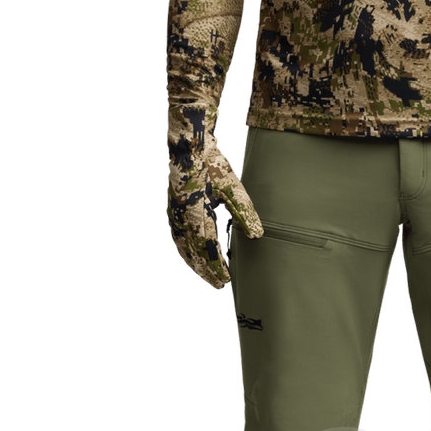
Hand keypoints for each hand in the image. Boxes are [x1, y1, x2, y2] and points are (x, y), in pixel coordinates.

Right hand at [167, 104, 262, 288]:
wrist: (189, 145)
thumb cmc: (213, 165)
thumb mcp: (234, 188)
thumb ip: (244, 213)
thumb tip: (257, 236)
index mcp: (198, 213)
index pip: (208, 248)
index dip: (216, 266)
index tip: (226, 279)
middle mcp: (183, 216)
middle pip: (194, 252)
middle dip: (206, 270)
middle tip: (218, 285)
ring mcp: (175, 214)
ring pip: (183, 246)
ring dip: (194, 263)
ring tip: (206, 276)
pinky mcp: (173, 209)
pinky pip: (177, 237)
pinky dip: (184, 250)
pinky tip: (191, 256)